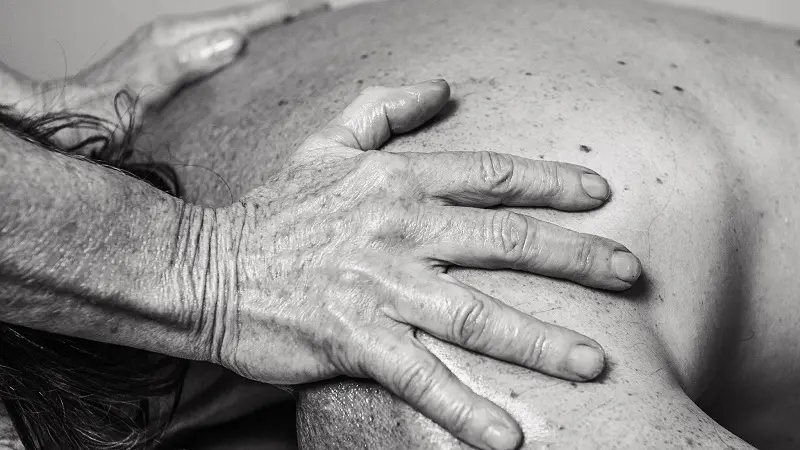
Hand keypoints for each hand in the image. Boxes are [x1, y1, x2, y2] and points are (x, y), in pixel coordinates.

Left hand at [12, 1, 325, 146]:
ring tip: (306, 31)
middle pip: (245, 18)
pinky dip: (251, 45)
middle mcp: (178, 35)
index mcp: (178, 37)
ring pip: (236, 30)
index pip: (246, 19)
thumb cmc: (99, 114)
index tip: (325, 9)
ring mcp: (176, 47)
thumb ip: (186, 64)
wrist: (62, 118)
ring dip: (272, 28)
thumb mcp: (143, 91)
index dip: (288, 13)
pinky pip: (222, 46)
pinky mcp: (173, 62)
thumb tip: (235, 41)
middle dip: (288, 15)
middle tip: (328, 16)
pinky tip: (262, 57)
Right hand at [203, 80, 641, 449]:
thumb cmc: (274, 207)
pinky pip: (421, 378)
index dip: (550, 183)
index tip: (600, 197)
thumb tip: (442, 87)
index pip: (491, 175)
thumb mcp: (326, 141)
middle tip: (630, 274)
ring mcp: (378, 286)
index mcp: (396, 179)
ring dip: (541, 341)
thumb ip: (384, 106)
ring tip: (596, 363)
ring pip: (477, 314)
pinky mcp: (353, 338)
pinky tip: (508, 437)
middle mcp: (398, 229)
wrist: (206, 266)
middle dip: (576, 258)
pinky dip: (465, 409)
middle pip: (505, 242)